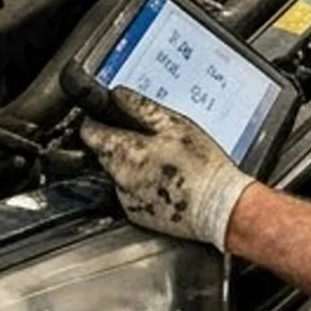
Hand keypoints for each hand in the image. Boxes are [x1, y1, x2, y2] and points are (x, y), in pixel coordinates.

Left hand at [80, 92, 254, 248]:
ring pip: (117, 173)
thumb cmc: (204, 168)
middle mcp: (120, 179)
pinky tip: (164, 182)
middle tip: (146, 139)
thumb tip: (117, 95)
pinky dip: (141, 185)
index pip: (89, 132)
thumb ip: (141, 107)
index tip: (106, 116)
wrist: (221, 210)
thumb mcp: (175, 125)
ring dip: (130, 165)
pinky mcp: (137, 215)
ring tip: (161, 163)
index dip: (97, 120)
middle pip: (103, 153)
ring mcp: (127, 200)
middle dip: (118, 143)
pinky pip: (129, 193)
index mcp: (125, 153)